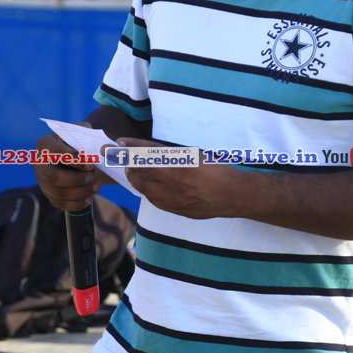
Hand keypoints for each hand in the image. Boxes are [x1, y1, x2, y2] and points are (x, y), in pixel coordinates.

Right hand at [32, 128, 106, 211]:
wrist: (77, 154)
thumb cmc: (80, 142)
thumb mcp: (84, 132)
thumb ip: (91, 135)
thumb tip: (104, 148)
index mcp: (46, 143)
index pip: (56, 152)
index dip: (74, 160)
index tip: (91, 164)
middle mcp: (39, 162)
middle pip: (51, 175)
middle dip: (74, 179)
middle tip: (91, 176)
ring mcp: (42, 179)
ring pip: (56, 192)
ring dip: (79, 192)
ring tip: (96, 187)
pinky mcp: (48, 192)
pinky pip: (59, 203)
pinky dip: (75, 204)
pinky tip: (89, 198)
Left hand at [119, 137, 242, 219]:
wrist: (232, 195)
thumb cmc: (217, 170)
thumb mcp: (194, 156)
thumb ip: (172, 156)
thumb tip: (150, 153)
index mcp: (179, 164)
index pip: (148, 153)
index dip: (131, 148)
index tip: (119, 143)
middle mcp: (174, 181)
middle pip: (141, 172)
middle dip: (127, 164)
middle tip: (123, 159)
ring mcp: (174, 198)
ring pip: (145, 189)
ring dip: (137, 179)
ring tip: (133, 172)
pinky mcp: (176, 210)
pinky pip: (155, 201)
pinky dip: (149, 192)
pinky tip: (148, 187)